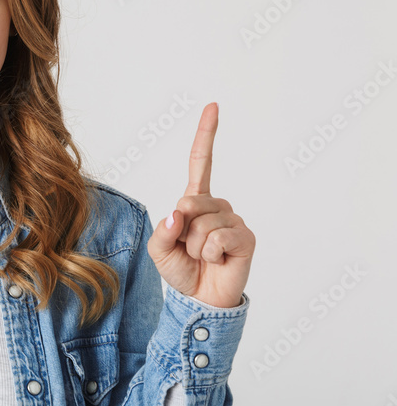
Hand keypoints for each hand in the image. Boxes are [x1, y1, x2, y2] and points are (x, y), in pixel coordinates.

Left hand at [146, 102, 254, 307]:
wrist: (200, 299)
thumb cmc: (181, 269)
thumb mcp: (159, 249)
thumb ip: (162, 231)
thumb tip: (178, 214)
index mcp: (195, 201)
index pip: (201, 162)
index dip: (206, 134)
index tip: (213, 106)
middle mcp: (217, 206)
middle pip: (190, 202)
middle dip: (182, 231)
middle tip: (189, 248)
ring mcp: (234, 220)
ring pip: (203, 224)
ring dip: (195, 246)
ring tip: (203, 257)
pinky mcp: (246, 237)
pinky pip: (218, 239)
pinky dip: (211, 254)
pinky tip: (218, 261)